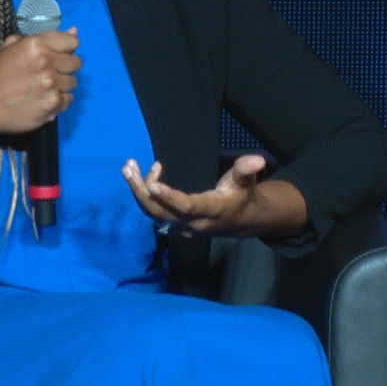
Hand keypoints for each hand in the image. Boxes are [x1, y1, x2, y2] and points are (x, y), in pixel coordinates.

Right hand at [0, 29, 80, 157]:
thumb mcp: (12, 47)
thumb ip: (44, 37)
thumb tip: (74, 30)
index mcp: (36, 44)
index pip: (72, 41)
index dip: (67, 48)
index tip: (59, 55)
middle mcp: (46, 62)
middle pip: (76, 62)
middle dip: (65, 67)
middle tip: (49, 73)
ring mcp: (51, 84)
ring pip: (73, 82)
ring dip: (62, 85)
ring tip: (44, 87)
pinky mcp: (53, 103)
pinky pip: (69, 99)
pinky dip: (60, 100)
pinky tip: (44, 99)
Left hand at [122, 154, 307, 239]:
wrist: (241, 221)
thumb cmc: (242, 196)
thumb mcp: (247, 181)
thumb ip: (246, 169)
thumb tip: (258, 159)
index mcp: (210, 211)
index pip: (186, 206)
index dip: (168, 196)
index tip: (151, 183)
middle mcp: (192, 222)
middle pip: (160, 211)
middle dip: (141, 191)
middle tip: (128, 168)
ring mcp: (182, 226)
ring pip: (153, 212)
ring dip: (138, 191)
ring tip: (129, 168)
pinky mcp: (176, 224)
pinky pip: (155, 212)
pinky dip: (146, 195)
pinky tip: (144, 176)